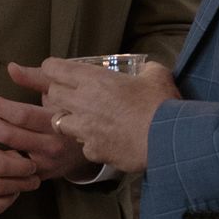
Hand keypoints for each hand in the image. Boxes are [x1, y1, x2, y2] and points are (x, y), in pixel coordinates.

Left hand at [0, 83, 98, 182]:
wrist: (91, 143)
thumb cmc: (71, 110)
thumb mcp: (58, 90)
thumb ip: (35, 78)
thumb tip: (11, 68)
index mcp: (58, 122)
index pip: (23, 116)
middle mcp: (52, 146)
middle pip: (10, 136)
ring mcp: (45, 165)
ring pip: (6, 159)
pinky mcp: (38, 177)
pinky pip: (9, 172)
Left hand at [25, 57, 178, 178]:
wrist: (166, 139)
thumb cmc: (160, 104)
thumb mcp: (157, 75)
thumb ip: (146, 69)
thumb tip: (146, 70)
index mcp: (94, 79)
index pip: (54, 68)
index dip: (52, 68)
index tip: (56, 70)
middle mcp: (83, 102)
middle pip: (52, 95)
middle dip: (58, 94)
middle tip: (70, 95)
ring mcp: (85, 129)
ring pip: (58, 122)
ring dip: (68, 120)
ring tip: (83, 120)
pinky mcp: (92, 150)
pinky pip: (83, 146)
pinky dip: (90, 143)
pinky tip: (103, 141)